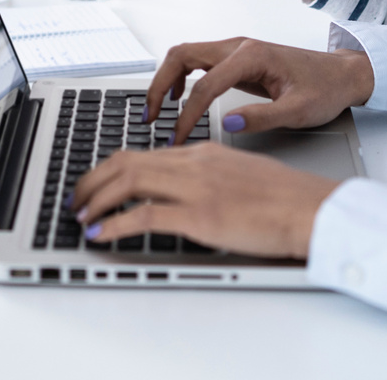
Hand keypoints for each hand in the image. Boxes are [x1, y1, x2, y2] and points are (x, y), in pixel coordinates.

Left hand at [71, 142, 340, 258]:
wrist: (309, 208)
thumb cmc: (284, 197)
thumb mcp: (239, 172)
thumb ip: (207, 176)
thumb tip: (183, 190)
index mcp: (201, 153)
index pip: (142, 152)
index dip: (110, 167)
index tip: (95, 182)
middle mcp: (192, 164)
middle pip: (125, 162)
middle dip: (92, 180)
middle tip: (77, 197)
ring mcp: (195, 188)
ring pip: (127, 182)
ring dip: (96, 199)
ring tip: (81, 215)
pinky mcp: (200, 216)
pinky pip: (144, 216)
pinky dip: (114, 223)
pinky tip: (102, 232)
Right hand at [146, 37, 375, 144]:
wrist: (342, 74)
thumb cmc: (325, 89)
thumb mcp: (299, 110)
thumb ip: (262, 117)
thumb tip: (228, 124)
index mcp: (252, 56)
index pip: (205, 84)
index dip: (187, 114)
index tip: (178, 137)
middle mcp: (239, 46)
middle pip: (182, 55)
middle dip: (160, 85)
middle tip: (149, 116)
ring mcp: (235, 50)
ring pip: (185, 55)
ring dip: (166, 80)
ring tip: (157, 110)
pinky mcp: (236, 59)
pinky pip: (198, 63)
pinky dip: (181, 78)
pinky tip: (181, 98)